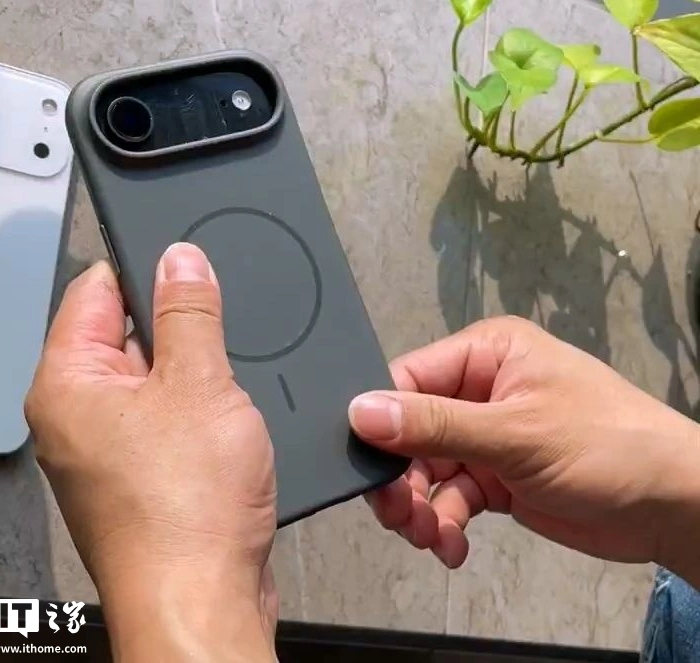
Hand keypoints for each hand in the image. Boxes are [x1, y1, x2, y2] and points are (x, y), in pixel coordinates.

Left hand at [26, 243, 277, 662]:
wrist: (204, 598)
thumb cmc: (186, 511)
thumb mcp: (201, 384)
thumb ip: (189, 313)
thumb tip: (181, 260)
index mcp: (68, 384)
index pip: (95, 291)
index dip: (144, 269)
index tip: (185, 263)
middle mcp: (77, 417)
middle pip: (127, 336)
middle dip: (179, 332)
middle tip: (218, 343)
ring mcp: (109, 450)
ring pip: (156, 382)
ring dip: (196, 377)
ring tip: (223, 400)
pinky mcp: (142, 476)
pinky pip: (169, 421)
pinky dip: (200, 413)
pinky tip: (226, 429)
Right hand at [349, 316, 699, 586]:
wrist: (671, 506)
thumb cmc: (605, 448)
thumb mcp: (515, 433)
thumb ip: (436, 425)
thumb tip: (360, 412)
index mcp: (485, 355)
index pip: (409, 378)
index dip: (381, 420)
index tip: (365, 465)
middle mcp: (479, 389)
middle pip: (411, 430)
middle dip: (403, 477)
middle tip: (400, 517)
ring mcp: (485, 435)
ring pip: (427, 469)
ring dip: (422, 507)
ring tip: (433, 538)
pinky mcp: (494, 475)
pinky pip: (451, 496)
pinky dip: (446, 523)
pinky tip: (454, 547)